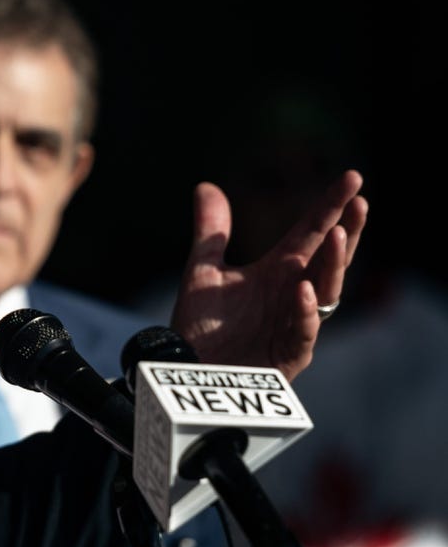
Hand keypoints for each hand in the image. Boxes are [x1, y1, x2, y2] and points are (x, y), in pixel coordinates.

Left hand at [169, 168, 367, 380]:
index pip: (311, 232)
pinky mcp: (287, 354)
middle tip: (360, 203)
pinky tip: (302, 289)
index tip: (353, 178)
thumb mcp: (204, 269)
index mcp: (279, 270)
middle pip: (329, 258)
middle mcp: (293, 293)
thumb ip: (211, 231)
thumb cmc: (202, 325)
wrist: (186, 369)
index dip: (331, 206)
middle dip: (347, 231)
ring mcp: (295, 323)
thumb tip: (206, 185)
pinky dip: (304, 311)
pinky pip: (303, 332)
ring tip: (338, 234)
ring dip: (332, 265)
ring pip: (325, 292)